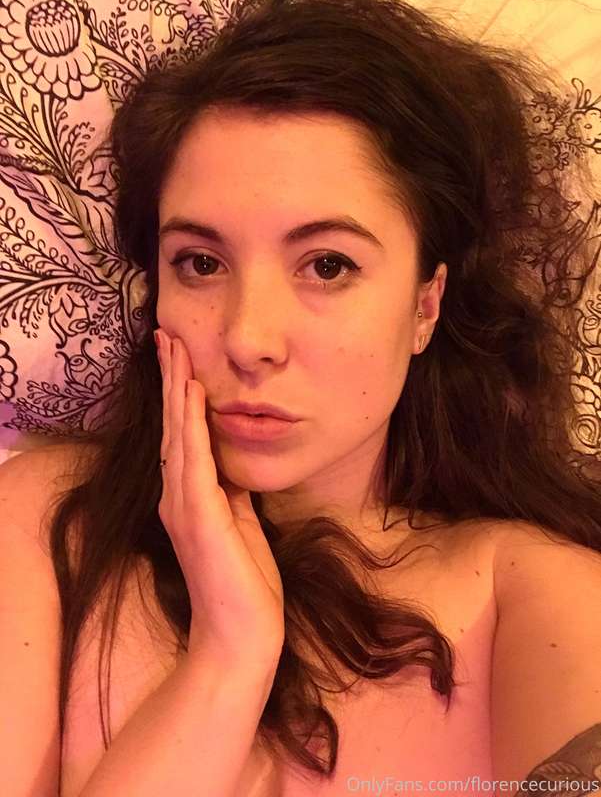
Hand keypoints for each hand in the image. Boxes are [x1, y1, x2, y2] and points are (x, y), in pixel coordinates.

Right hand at [155, 329, 284, 670]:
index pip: (181, 436)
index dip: (177, 396)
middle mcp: (178, 496)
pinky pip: (193, 459)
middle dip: (170, 378)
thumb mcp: (240, 525)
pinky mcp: (200, 515)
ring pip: (177, 433)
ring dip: (175, 388)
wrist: (242, 633)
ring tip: (173, 348)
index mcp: (188, 498)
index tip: (179, 359)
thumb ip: (230, 493)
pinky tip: (190, 394)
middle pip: (172, 425)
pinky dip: (190, 423)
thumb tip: (232, 464)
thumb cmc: (243, 583)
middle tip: (166, 336)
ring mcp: (185, 505)